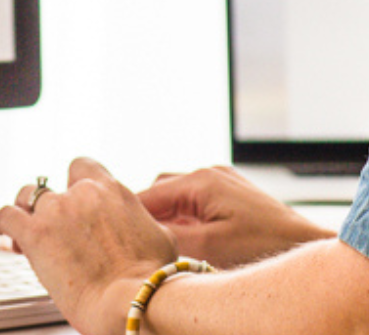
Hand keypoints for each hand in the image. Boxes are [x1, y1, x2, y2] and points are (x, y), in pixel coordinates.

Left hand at [0, 158, 176, 334]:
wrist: (133, 300)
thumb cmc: (151, 279)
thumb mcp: (158, 237)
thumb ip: (136, 222)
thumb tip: (133, 227)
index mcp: (112, 191)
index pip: (83, 167)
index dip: (72, 182)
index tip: (71, 195)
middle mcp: (82, 194)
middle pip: (51, 185)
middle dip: (47, 203)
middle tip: (48, 223)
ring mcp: (56, 211)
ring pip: (25, 196)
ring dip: (22, 209)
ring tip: (21, 226)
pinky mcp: (34, 233)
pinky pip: (4, 216)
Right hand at [138, 166, 335, 268]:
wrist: (305, 244)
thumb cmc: (263, 245)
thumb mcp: (208, 246)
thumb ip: (168, 235)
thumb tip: (138, 232)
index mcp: (199, 180)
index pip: (147, 195)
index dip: (129, 215)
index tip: (115, 233)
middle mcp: (208, 172)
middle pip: (159, 190)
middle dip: (147, 214)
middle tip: (139, 240)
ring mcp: (222, 180)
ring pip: (176, 194)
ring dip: (166, 215)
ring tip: (162, 240)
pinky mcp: (232, 192)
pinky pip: (195, 199)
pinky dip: (184, 215)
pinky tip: (186, 236)